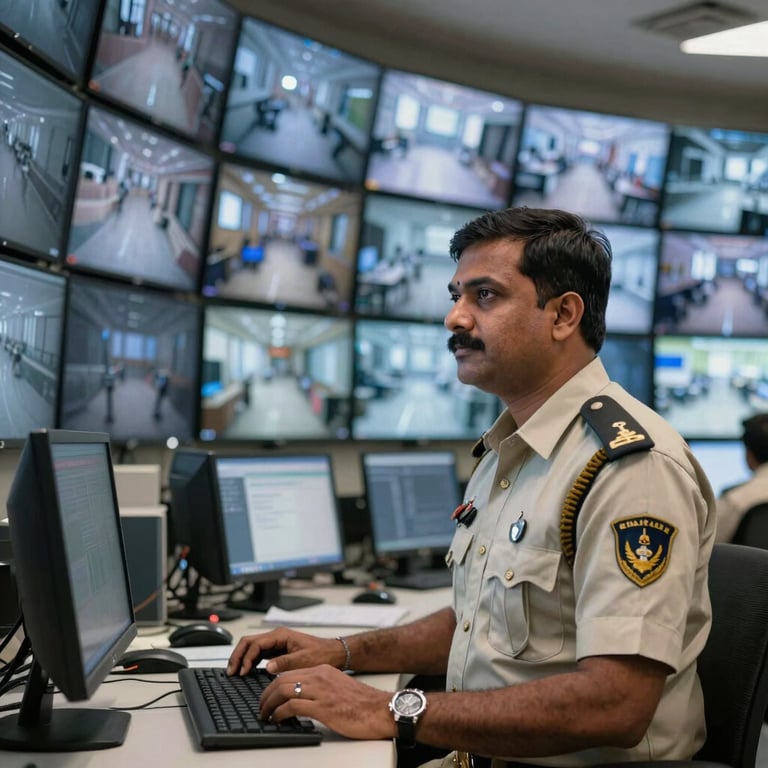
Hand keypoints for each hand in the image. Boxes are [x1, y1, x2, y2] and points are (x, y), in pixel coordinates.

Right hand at [227, 627, 344, 675]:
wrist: (332, 653)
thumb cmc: (321, 654)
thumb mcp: (303, 660)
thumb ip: (284, 663)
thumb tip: (267, 667)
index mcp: (281, 635)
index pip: (255, 643)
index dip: (246, 658)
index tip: (242, 672)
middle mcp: (276, 636)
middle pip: (249, 642)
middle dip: (238, 656)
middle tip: (230, 672)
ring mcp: (276, 643)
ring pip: (252, 647)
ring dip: (242, 658)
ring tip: (234, 673)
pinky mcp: (277, 650)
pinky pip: (258, 653)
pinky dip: (249, 661)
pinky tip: (246, 672)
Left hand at [259, 663, 395, 740]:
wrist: (381, 710)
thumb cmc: (363, 704)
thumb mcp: (338, 688)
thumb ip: (321, 689)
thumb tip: (303, 700)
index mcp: (324, 670)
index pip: (290, 672)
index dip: (273, 685)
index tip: (268, 696)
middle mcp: (320, 676)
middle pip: (282, 679)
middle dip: (266, 694)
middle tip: (261, 707)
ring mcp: (321, 690)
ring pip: (283, 690)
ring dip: (269, 704)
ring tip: (265, 715)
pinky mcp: (323, 707)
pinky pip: (293, 705)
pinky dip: (280, 713)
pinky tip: (277, 720)